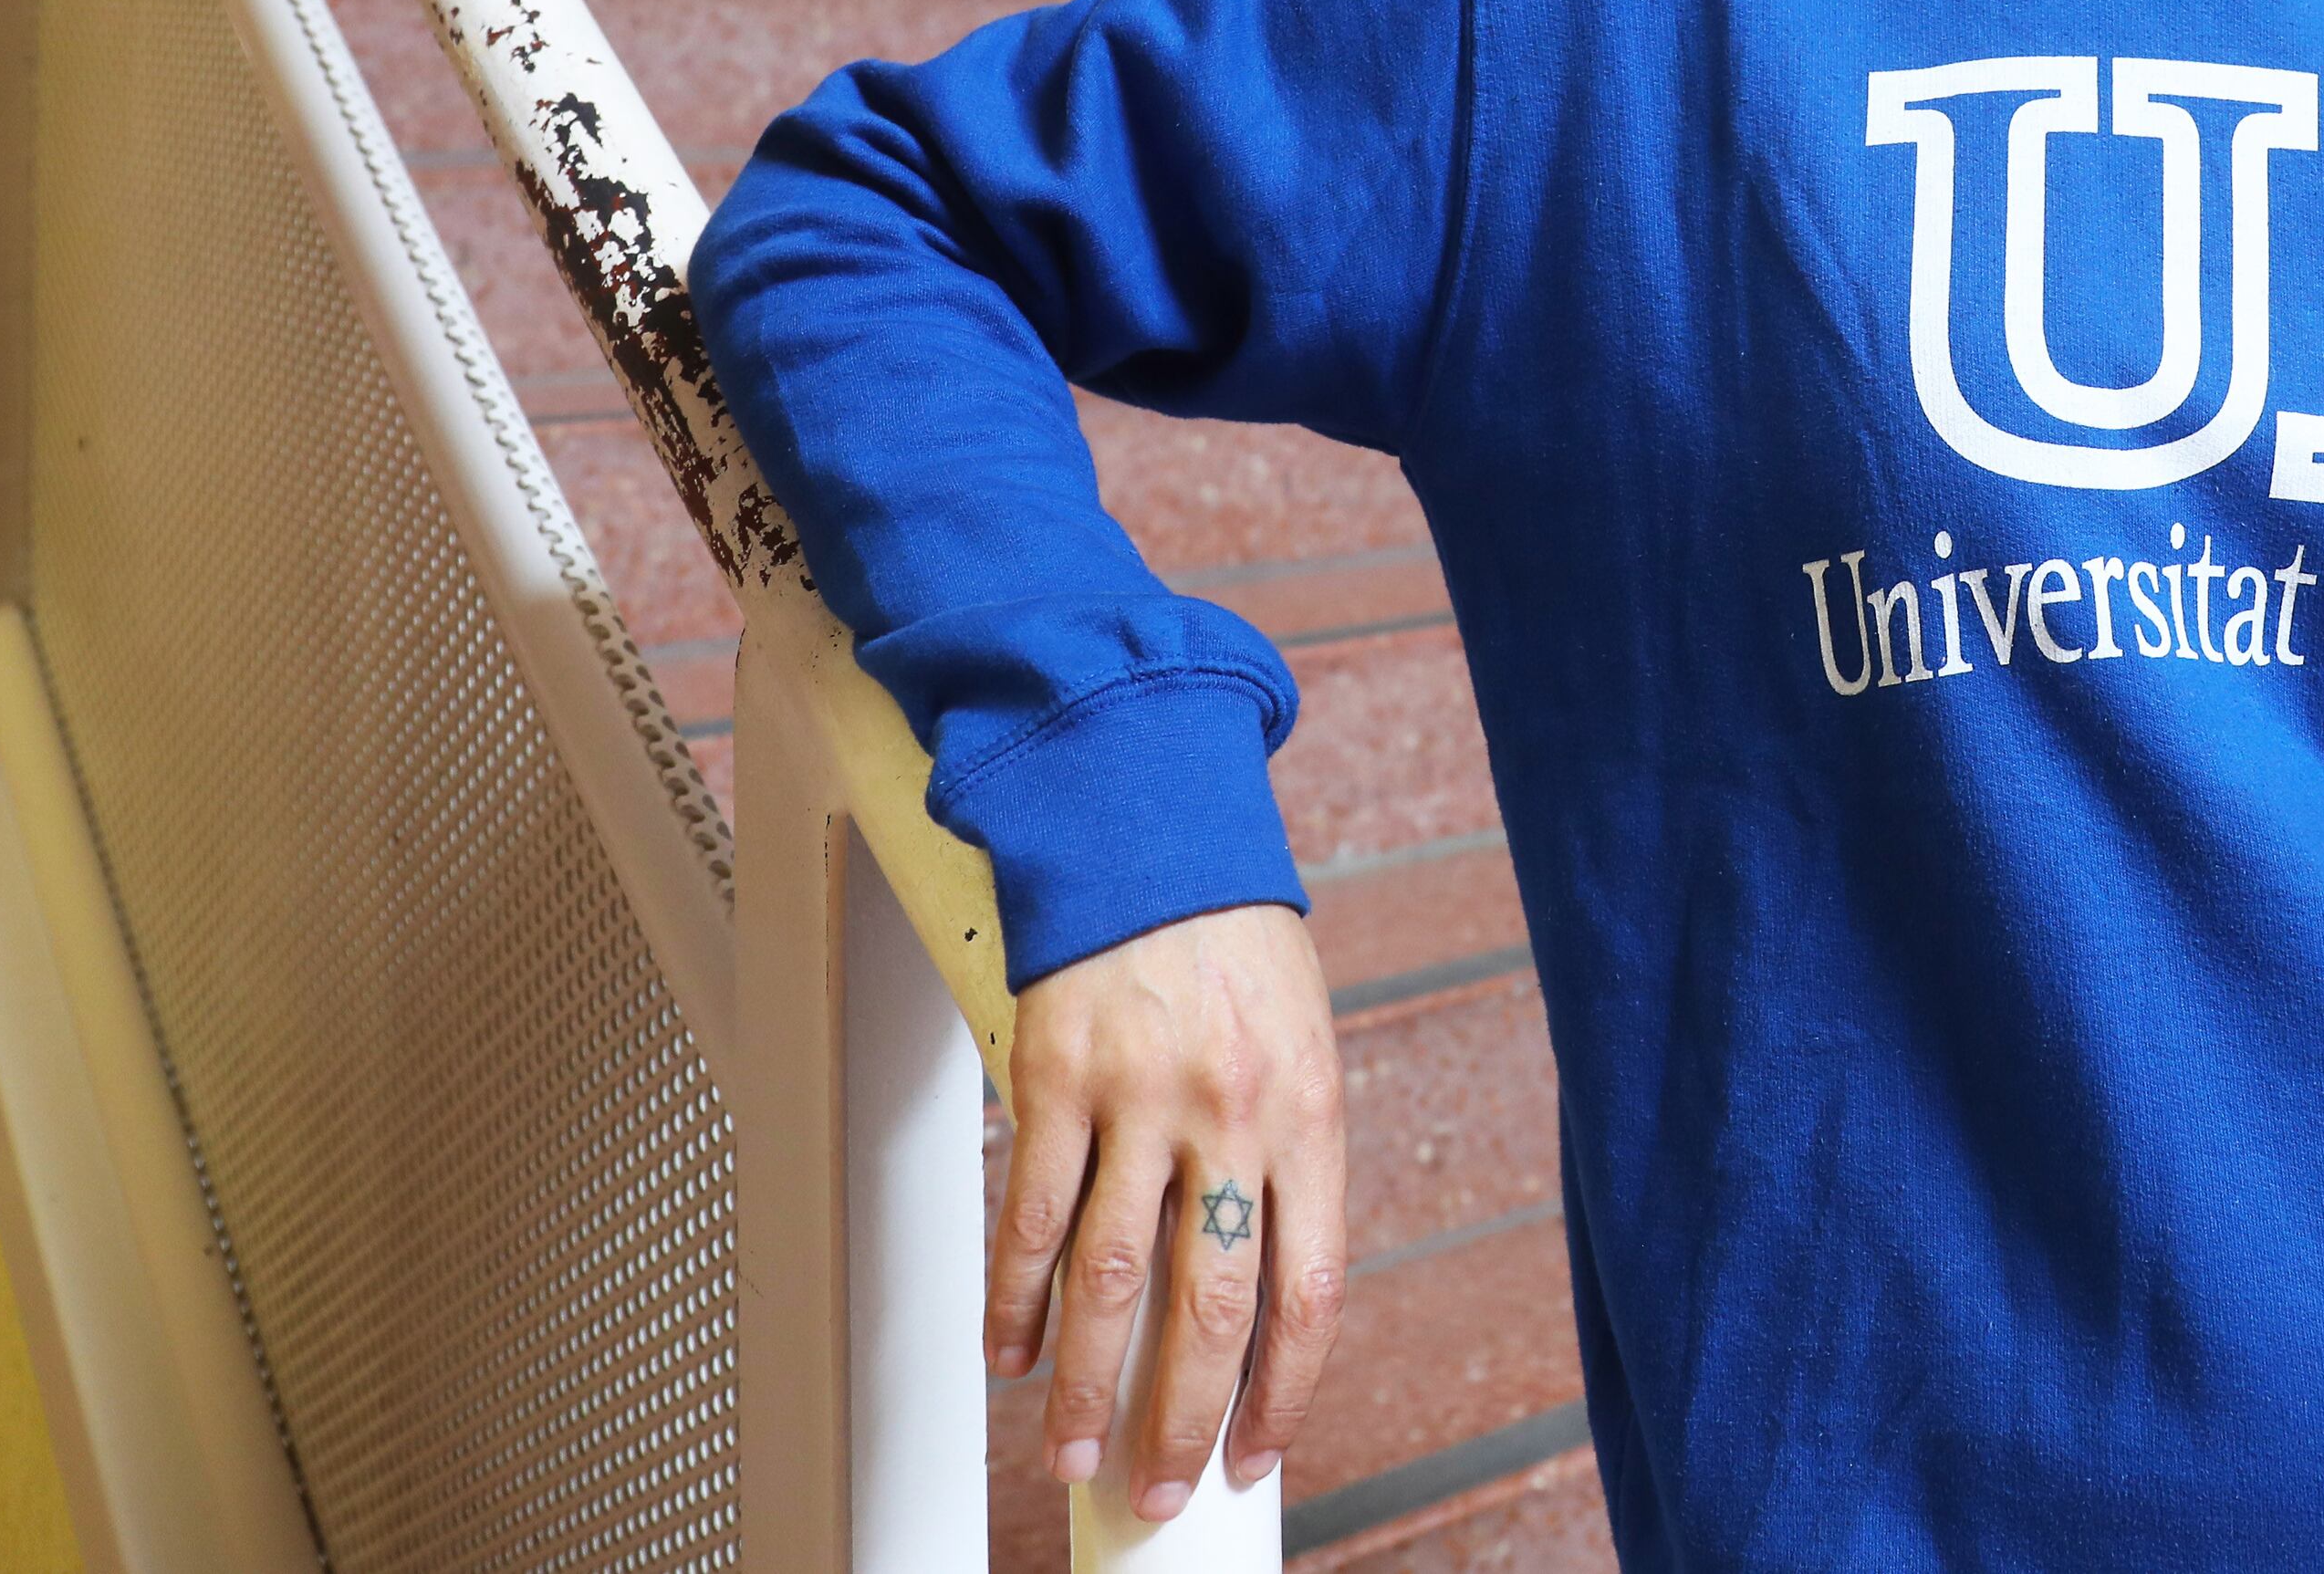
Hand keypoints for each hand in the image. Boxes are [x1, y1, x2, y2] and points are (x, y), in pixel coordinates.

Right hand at [991, 900, 1347, 1520]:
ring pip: (1111, 1281)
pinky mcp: (1054, 1077)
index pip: (1310, 1290)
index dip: (1283, 1391)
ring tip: (1072, 1454)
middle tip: (1163, 1493)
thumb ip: (1279, 1168)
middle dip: (1184, 1423)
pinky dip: (1016, 1301)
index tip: (1256, 1454)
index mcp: (1310, 1115)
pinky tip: (1012, 1353)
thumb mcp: (1298, 1051)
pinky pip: (1029, 1214)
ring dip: (1087, 1388)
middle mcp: (1232, 1114)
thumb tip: (1246, 1311)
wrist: (1153, 830)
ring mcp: (1139, 1098)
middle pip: (1211, 1309)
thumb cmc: (1235, 952)